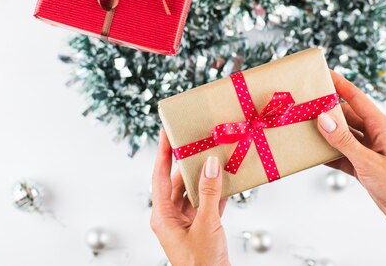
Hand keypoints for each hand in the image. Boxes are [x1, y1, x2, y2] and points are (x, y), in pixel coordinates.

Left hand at [151, 131, 229, 265]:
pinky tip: (227, 180)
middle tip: (196, 142)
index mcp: (163, 216)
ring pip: (193, 192)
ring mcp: (185, 223)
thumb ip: (208, 193)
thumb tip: (210, 165)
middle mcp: (171, 218)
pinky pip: (206, 204)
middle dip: (188, 164)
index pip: (159, 177)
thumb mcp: (206, 224)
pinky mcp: (200, 228)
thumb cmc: (202, 263)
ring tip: (214, 157)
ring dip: (205, 178)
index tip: (166, 133)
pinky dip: (216, 193)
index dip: (162, 153)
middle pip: (177, 182)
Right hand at [318, 71, 385, 265]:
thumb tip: (323, 119)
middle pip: (346, 116)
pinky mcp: (364, 165)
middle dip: (327, 110)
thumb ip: (344, 140)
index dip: (340, 84)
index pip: (356, 98)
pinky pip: (342, 154)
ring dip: (326, 133)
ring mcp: (369, 150)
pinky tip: (314, 154)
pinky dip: (329, 153)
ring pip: (342, 135)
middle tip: (305, 105)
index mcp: (381, 126)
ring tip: (304, 128)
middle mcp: (375, 134)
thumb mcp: (368, 162)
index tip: (323, 74)